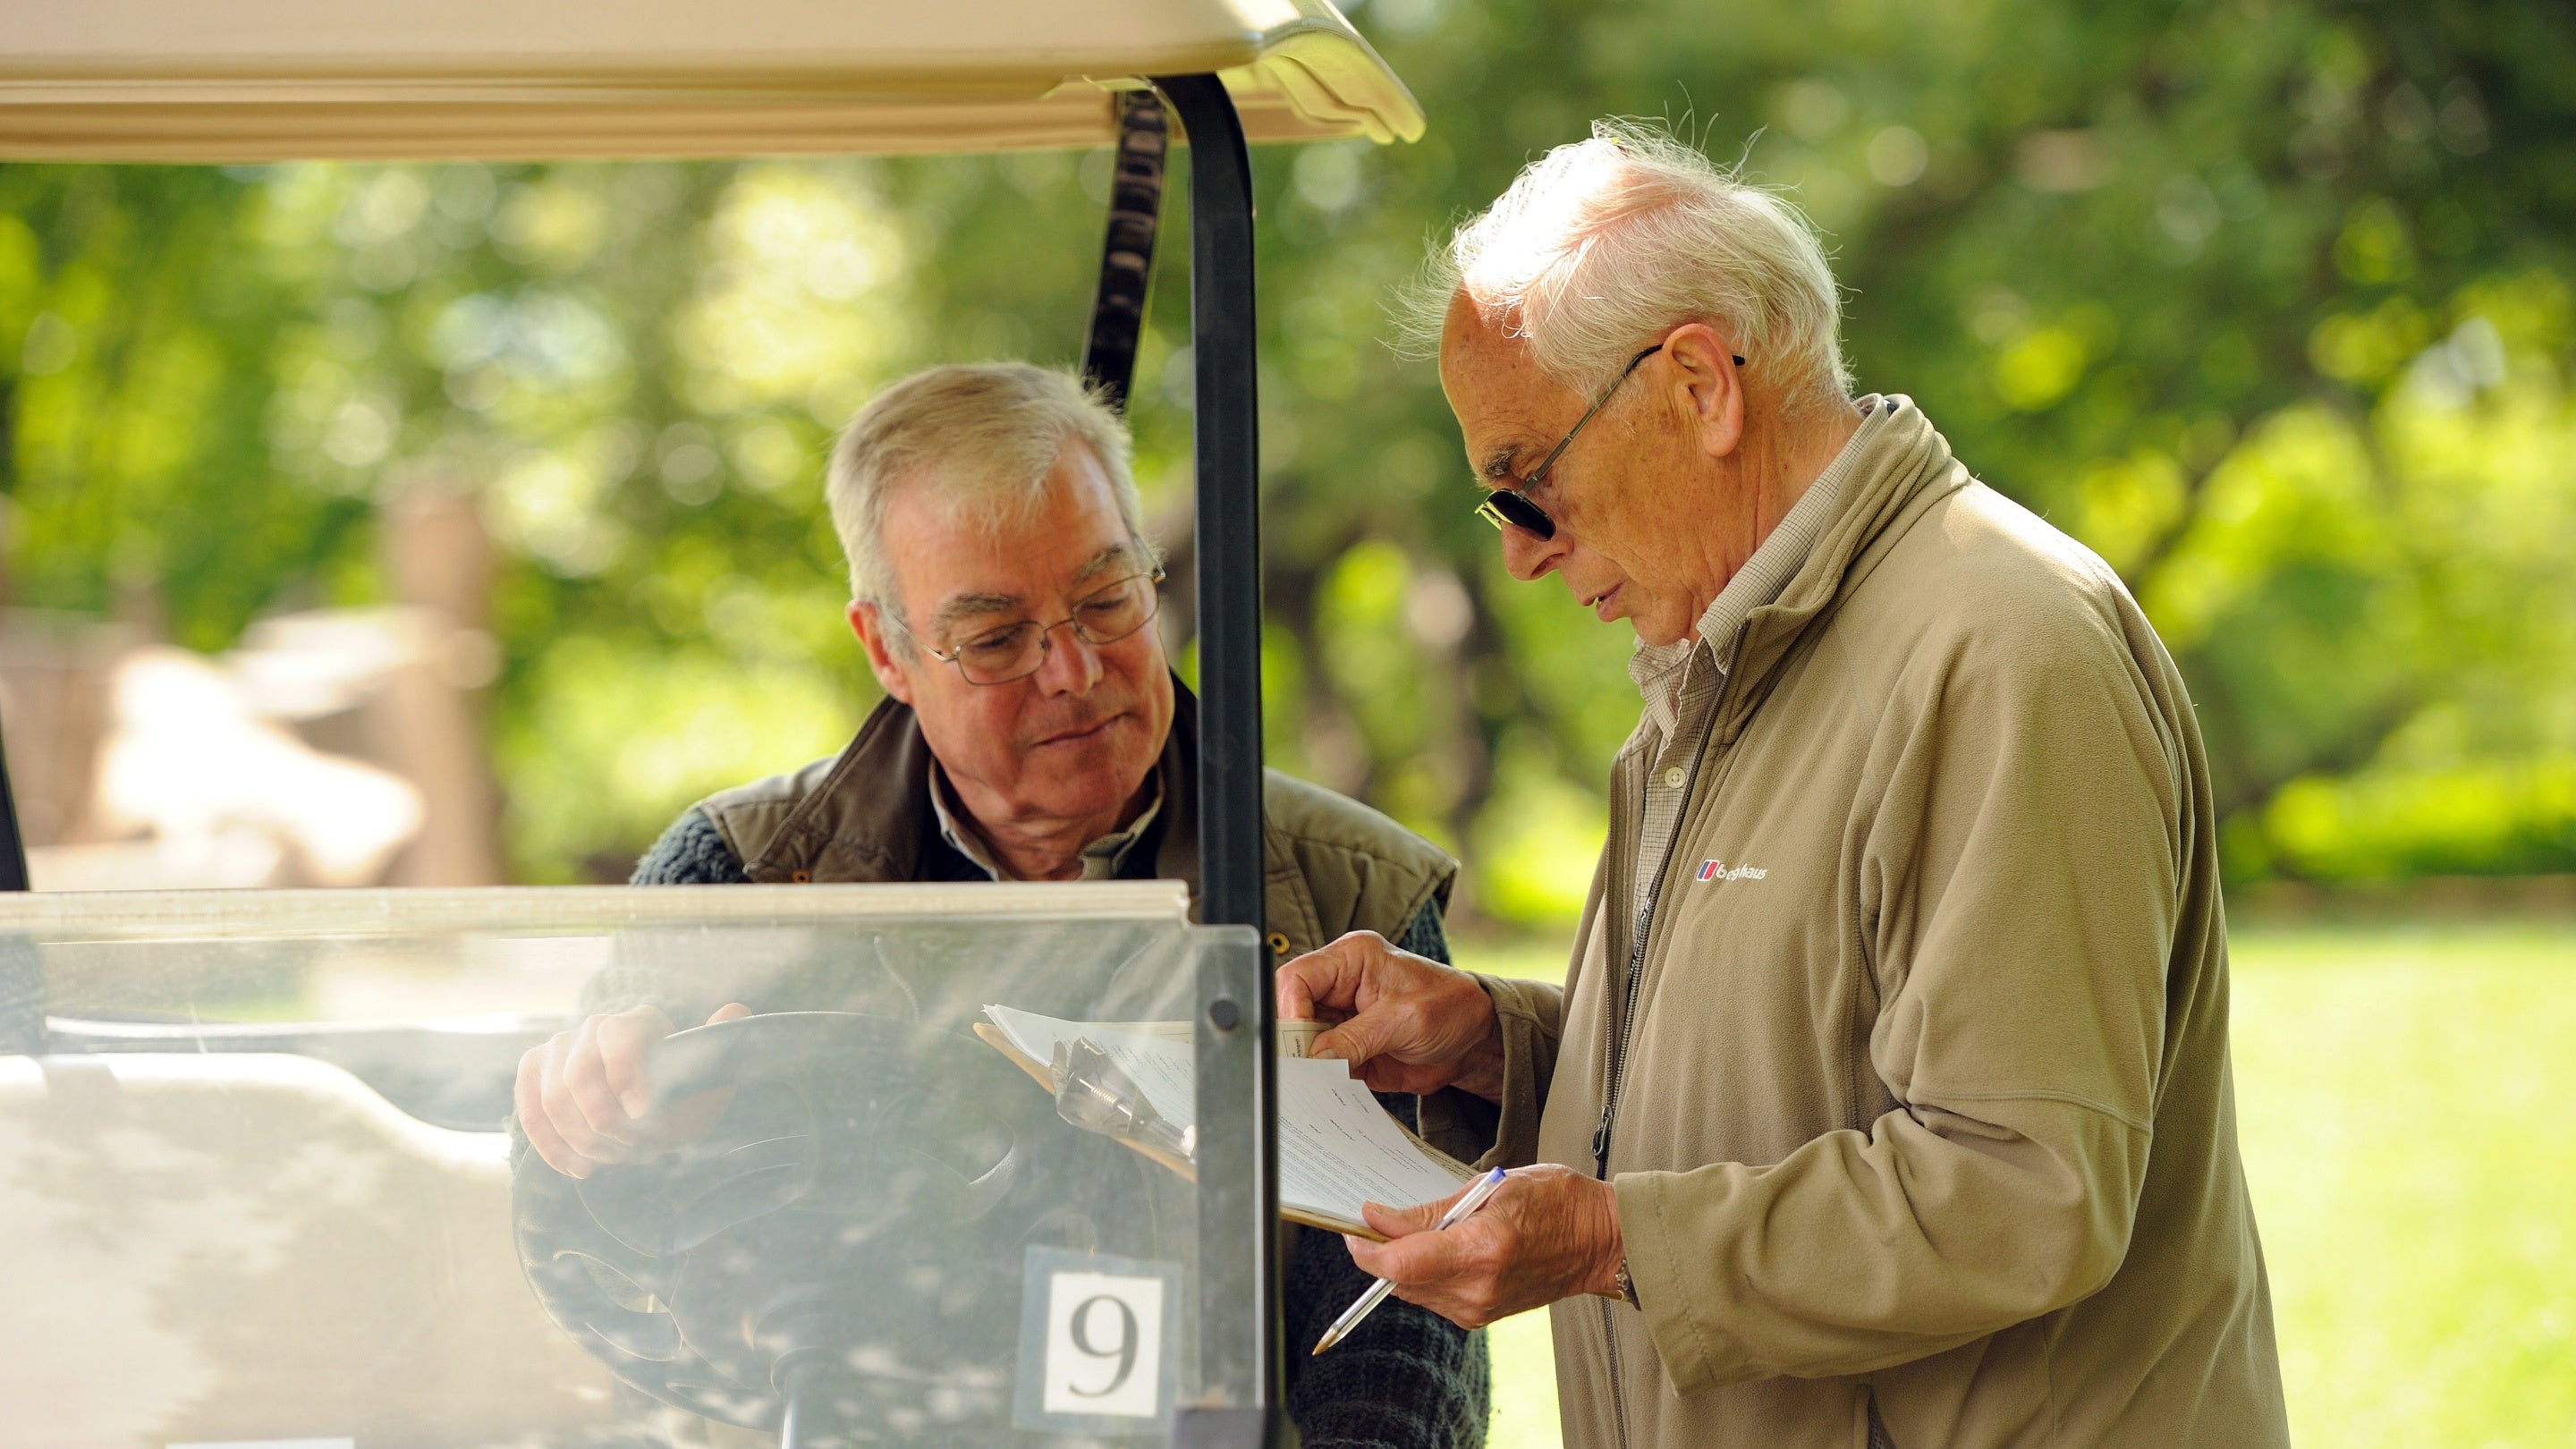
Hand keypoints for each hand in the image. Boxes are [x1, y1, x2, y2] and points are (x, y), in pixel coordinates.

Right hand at [514, 1002, 749, 1177]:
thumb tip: (737, 1009)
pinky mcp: (536, 1074)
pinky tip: (579, 1168)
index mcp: (639, 1023)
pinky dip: (551, 1146)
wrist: (651, 1112)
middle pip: (578, 1075)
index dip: (624, 1075)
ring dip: (582, 1140)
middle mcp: (594, 1027)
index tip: (642, 1112)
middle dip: (603, 1122)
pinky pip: (530, 1111)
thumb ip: (718, 1048)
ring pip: (553, 1099)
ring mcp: (560, 1048)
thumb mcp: (708, 1080)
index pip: (617, 1036)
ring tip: (612, 1159)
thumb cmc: (681, 1097)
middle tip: (631, 1147)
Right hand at [1276, 931, 1505, 1099]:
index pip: (1297, 978)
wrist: (1475, 1040)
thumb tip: (1315, 1059)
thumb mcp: (1406, 1020)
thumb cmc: (1451, 1007)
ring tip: (1321, 1084)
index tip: (1300, 1045)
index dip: (1290, 1011)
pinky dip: (1324, 1081)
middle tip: (1305, 1072)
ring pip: (1302, 1043)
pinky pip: (1322, 1066)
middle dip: (1296, 1044)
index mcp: (1351, 959)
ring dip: (1310, 1066)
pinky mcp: (1346, 1049)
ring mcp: (1340, 1019)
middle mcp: (1339, 986)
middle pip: (1292, 1012)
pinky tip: (1332, 1092)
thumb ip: (1357, 1038)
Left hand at [1346, 1165, 1625, 1328]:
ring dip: (1402, 1261)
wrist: (1601, 1242)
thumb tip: (1379, 1219)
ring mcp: (1479, 1309)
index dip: (1367, 1245)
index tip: (1357, 1223)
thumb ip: (1433, 1209)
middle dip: (1380, 1250)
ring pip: (1410, 1289)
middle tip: (1382, 1218)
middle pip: (1398, 1279)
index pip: (1400, 1262)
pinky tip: (1442, 1248)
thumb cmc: (1557, 1202)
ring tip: (1425, 1228)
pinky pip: (1431, 1296)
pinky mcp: (1480, 1317)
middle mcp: (1478, 1288)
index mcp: (1483, 1249)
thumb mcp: (1494, 1186)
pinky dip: (1424, 1272)